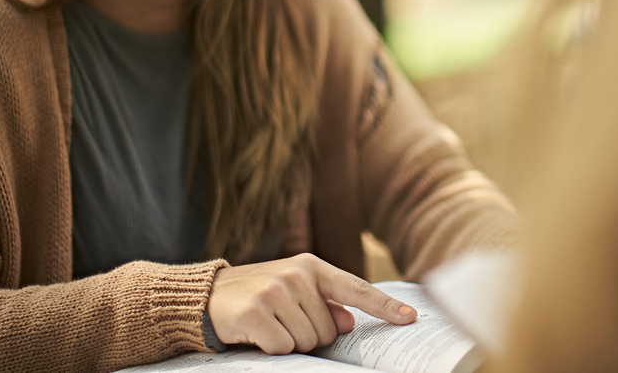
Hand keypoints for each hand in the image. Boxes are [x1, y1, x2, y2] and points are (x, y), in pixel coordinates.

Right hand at [206, 253, 416, 354]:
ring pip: (308, 342)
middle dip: (311, 336)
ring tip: (270, 326)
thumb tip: (348, 321)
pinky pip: (283, 348)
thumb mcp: (294, 291)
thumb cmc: (259, 295)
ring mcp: (275, 292)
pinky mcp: (255, 313)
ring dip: (291, 344)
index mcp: (312, 267)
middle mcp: (296, 275)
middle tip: (284, 323)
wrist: (207, 296)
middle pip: (329, 330)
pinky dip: (272, 349)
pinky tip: (258, 335)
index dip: (385, 306)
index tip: (410, 318)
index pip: (356, 289)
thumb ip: (324, 303)